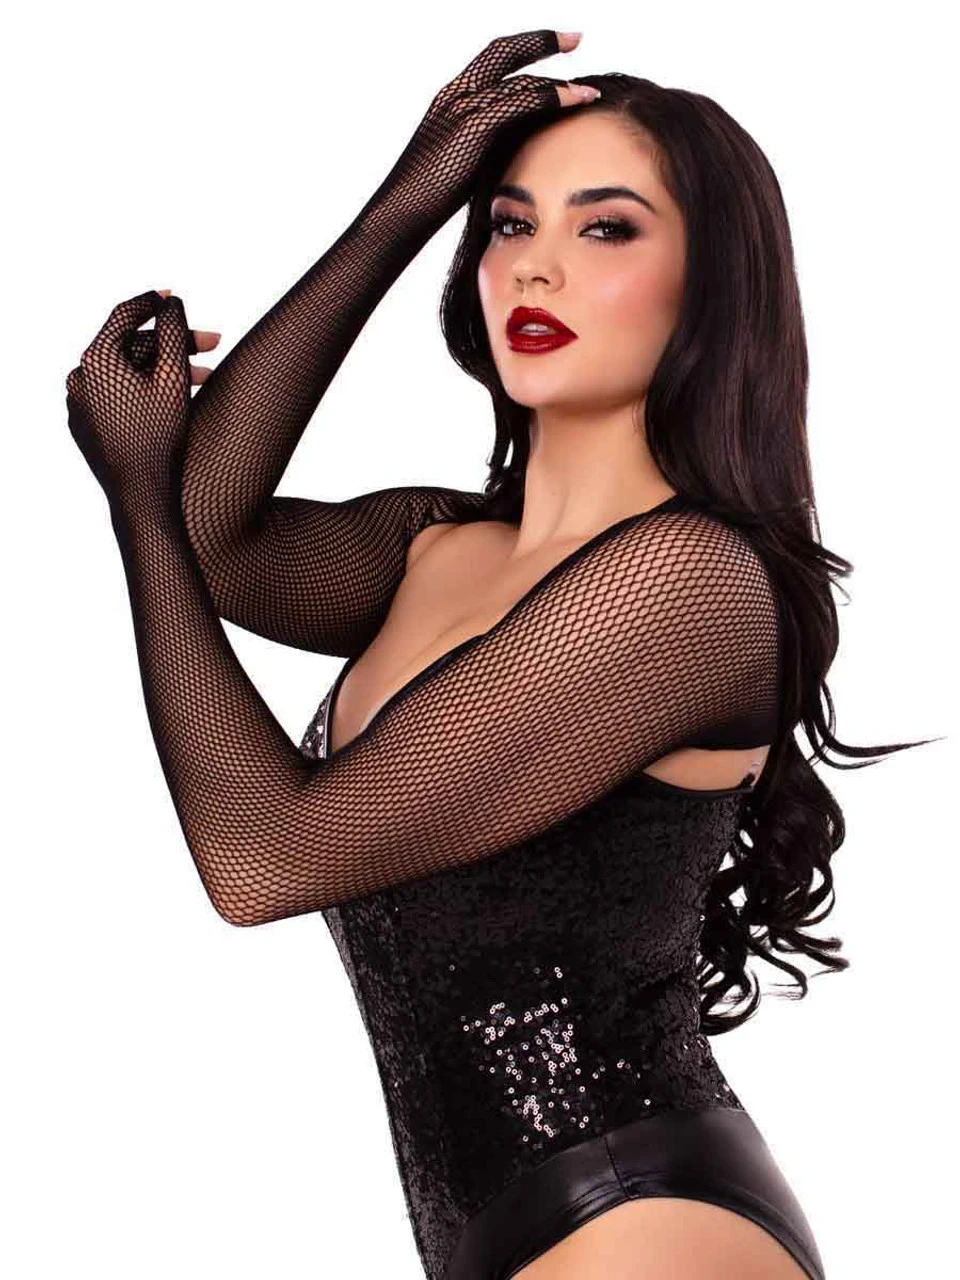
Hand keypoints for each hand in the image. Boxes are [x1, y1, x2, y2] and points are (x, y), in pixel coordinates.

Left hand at [66, 289, 199, 505]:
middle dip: (172, 345)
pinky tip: (175, 399)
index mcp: (96, 359)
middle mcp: (79, 377)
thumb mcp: (175, 378)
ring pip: (126, 374)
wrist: (142, 495)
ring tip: (204, 378)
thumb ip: (174, 333)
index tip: (174, 296)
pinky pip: (116, 396)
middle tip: (211, 345)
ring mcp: (79, 403)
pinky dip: (144, 391)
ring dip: (163, 371)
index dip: (154, 302)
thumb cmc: (161, 438)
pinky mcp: (85, 426)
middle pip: (131, 347)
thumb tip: (171, 303)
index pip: (126, 315)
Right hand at [375, 30, 599, 230]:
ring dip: (558, 78)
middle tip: (576, 38)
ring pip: (520, 79)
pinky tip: (578, 98)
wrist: (398, 216)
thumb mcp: (457, 167)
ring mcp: (463, 106)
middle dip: (543, 41)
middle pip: (505, 52)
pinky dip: (554, 96)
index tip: (553, 47)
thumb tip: (508, 158)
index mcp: (449, 100)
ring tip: (588, 85)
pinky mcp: (475, 126)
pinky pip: (523, 101)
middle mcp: (455, 94)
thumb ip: (481, 152)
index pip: (492, 61)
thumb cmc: (423, 204)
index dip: (523, 50)